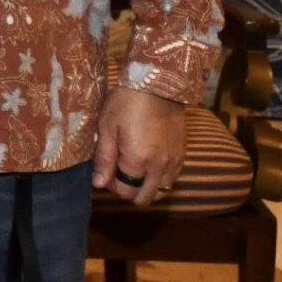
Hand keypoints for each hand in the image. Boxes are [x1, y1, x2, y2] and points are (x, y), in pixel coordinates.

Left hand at [93, 87, 185, 206]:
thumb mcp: (107, 127)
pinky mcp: (183, 154)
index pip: (126, 192)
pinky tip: (149, 162)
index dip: (112, 187)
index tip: (105, 172)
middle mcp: (160, 167)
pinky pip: (173, 178)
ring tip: (134, 168)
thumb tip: (99, 184)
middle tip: (118, 172)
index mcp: (138, 161)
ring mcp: (175, 162)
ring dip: (146, 186)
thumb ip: (104, 158)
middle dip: (129, 191)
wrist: (158, 84)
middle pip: (145, 197)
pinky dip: (160, 178)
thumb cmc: (127, 102)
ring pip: (161, 190)